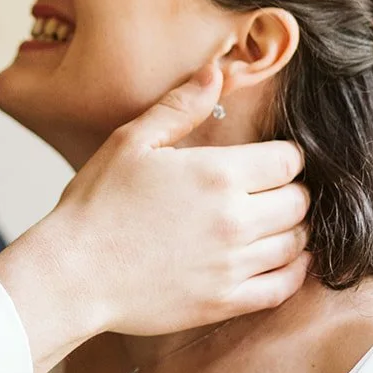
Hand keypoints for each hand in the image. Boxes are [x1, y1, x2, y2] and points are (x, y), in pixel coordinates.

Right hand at [0, 64, 310, 372]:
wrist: (72, 274)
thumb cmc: (96, 206)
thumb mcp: (132, 142)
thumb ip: (180, 107)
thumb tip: (216, 72)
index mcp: (217, 174)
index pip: (289, 160)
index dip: (284, 156)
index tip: (269, 160)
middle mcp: (234, 219)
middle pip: (300, 201)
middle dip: (291, 191)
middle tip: (269, 191)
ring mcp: (232, 264)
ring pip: (297, 243)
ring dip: (292, 229)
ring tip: (272, 223)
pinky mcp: (225, 301)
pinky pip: (283, 286)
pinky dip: (295, 271)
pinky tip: (285, 260)